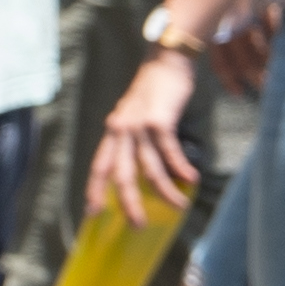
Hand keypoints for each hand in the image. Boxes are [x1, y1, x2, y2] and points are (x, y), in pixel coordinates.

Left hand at [88, 51, 201, 236]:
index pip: (99, 166)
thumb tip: (142, 169)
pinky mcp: (159, 120)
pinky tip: (191, 180)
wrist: (166, 60)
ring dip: (165, 191)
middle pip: (120, 175)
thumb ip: (134, 140)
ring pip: (149, 169)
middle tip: (138, 225)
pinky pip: (169, 152)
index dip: (95, 190)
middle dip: (128, 203)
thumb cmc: (154, 91)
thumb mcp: (135, 116)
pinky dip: (180, 169)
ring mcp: (139, 126)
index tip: (93, 213)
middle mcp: (121, 130)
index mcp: (113, 132)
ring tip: (179, 206)